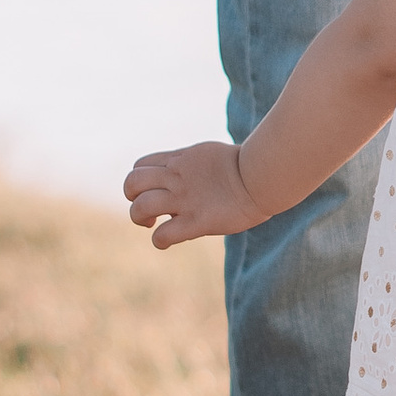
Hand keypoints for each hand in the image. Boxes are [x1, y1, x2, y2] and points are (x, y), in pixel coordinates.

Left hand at [125, 138, 257, 246]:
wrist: (263, 176)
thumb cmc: (245, 166)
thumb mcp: (208, 155)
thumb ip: (190, 164)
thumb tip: (185, 173)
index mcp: (179, 161)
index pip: (140, 165)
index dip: (140, 180)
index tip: (154, 191)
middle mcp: (176, 178)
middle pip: (131, 183)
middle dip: (132, 198)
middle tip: (149, 210)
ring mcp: (185, 200)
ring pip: (140, 207)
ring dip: (140, 218)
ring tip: (152, 223)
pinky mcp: (197, 221)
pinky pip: (163, 235)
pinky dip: (160, 240)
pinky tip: (167, 240)